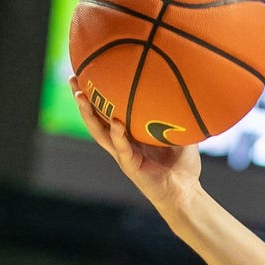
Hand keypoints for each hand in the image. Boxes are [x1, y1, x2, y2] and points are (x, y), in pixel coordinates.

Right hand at [69, 76, 201, 209]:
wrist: (186, 193)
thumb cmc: (184, 166)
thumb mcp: (184, 135)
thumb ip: (182, 117)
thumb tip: (190, 92)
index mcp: (132, 134)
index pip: (109, 111)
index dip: (98, 94)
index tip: (89, 72)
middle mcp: (123, 143)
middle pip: (96, 118)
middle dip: (82, 99)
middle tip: (73, 77)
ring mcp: (124, 154)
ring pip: (99, 132)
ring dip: (88, 114)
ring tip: (79, 95)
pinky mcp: (130, 166)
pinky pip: (121, 148)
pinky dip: (118, 135)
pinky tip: (115, 123)